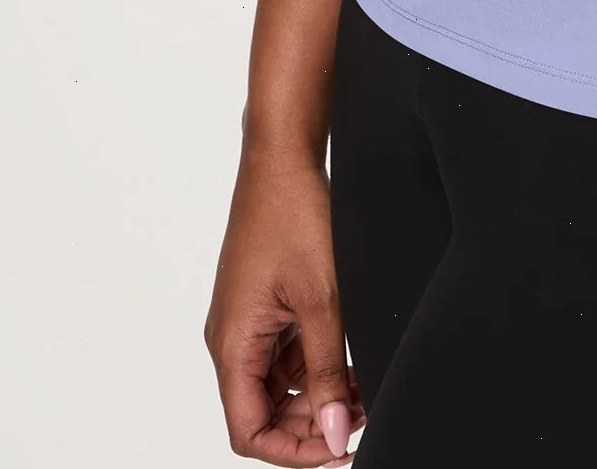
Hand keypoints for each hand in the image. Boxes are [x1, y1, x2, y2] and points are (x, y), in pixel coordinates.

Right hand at [205, 145, 365, 463]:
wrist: (282, 158)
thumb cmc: (292, 216)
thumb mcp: (322, 300)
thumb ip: (328, 371)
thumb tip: (335, 431)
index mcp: (232, 345)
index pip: (249, 430)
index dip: (292, 449)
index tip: (336, 448)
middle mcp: (232, 339)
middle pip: (264, 411)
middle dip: (312, 422)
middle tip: (361, 416)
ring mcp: (248, 321)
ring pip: (278, 384)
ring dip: (319, 393)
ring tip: (364, 388)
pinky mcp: (264, 305)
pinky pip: (285, 353)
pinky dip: (316, 363)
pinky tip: (351, 360)